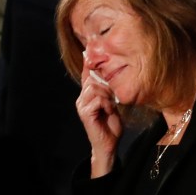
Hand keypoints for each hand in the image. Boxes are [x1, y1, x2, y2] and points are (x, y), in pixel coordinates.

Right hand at [76, 61, 121, 177]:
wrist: (109, 144)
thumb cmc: (111, 124)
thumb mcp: (112, 103)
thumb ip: (109, 90)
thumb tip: (112, 74)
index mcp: (87, 94)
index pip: (87, 75)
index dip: (89, 63)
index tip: (90, 50)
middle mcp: (82, 98)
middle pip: (93, 80)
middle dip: (107, 85)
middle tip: (114, 96)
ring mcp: (82, 105)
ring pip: (95, 88)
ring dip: (108, 95)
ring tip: (113, 105)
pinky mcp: (85, 113)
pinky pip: (98, 99)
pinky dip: (107, 103)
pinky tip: (110, 110)